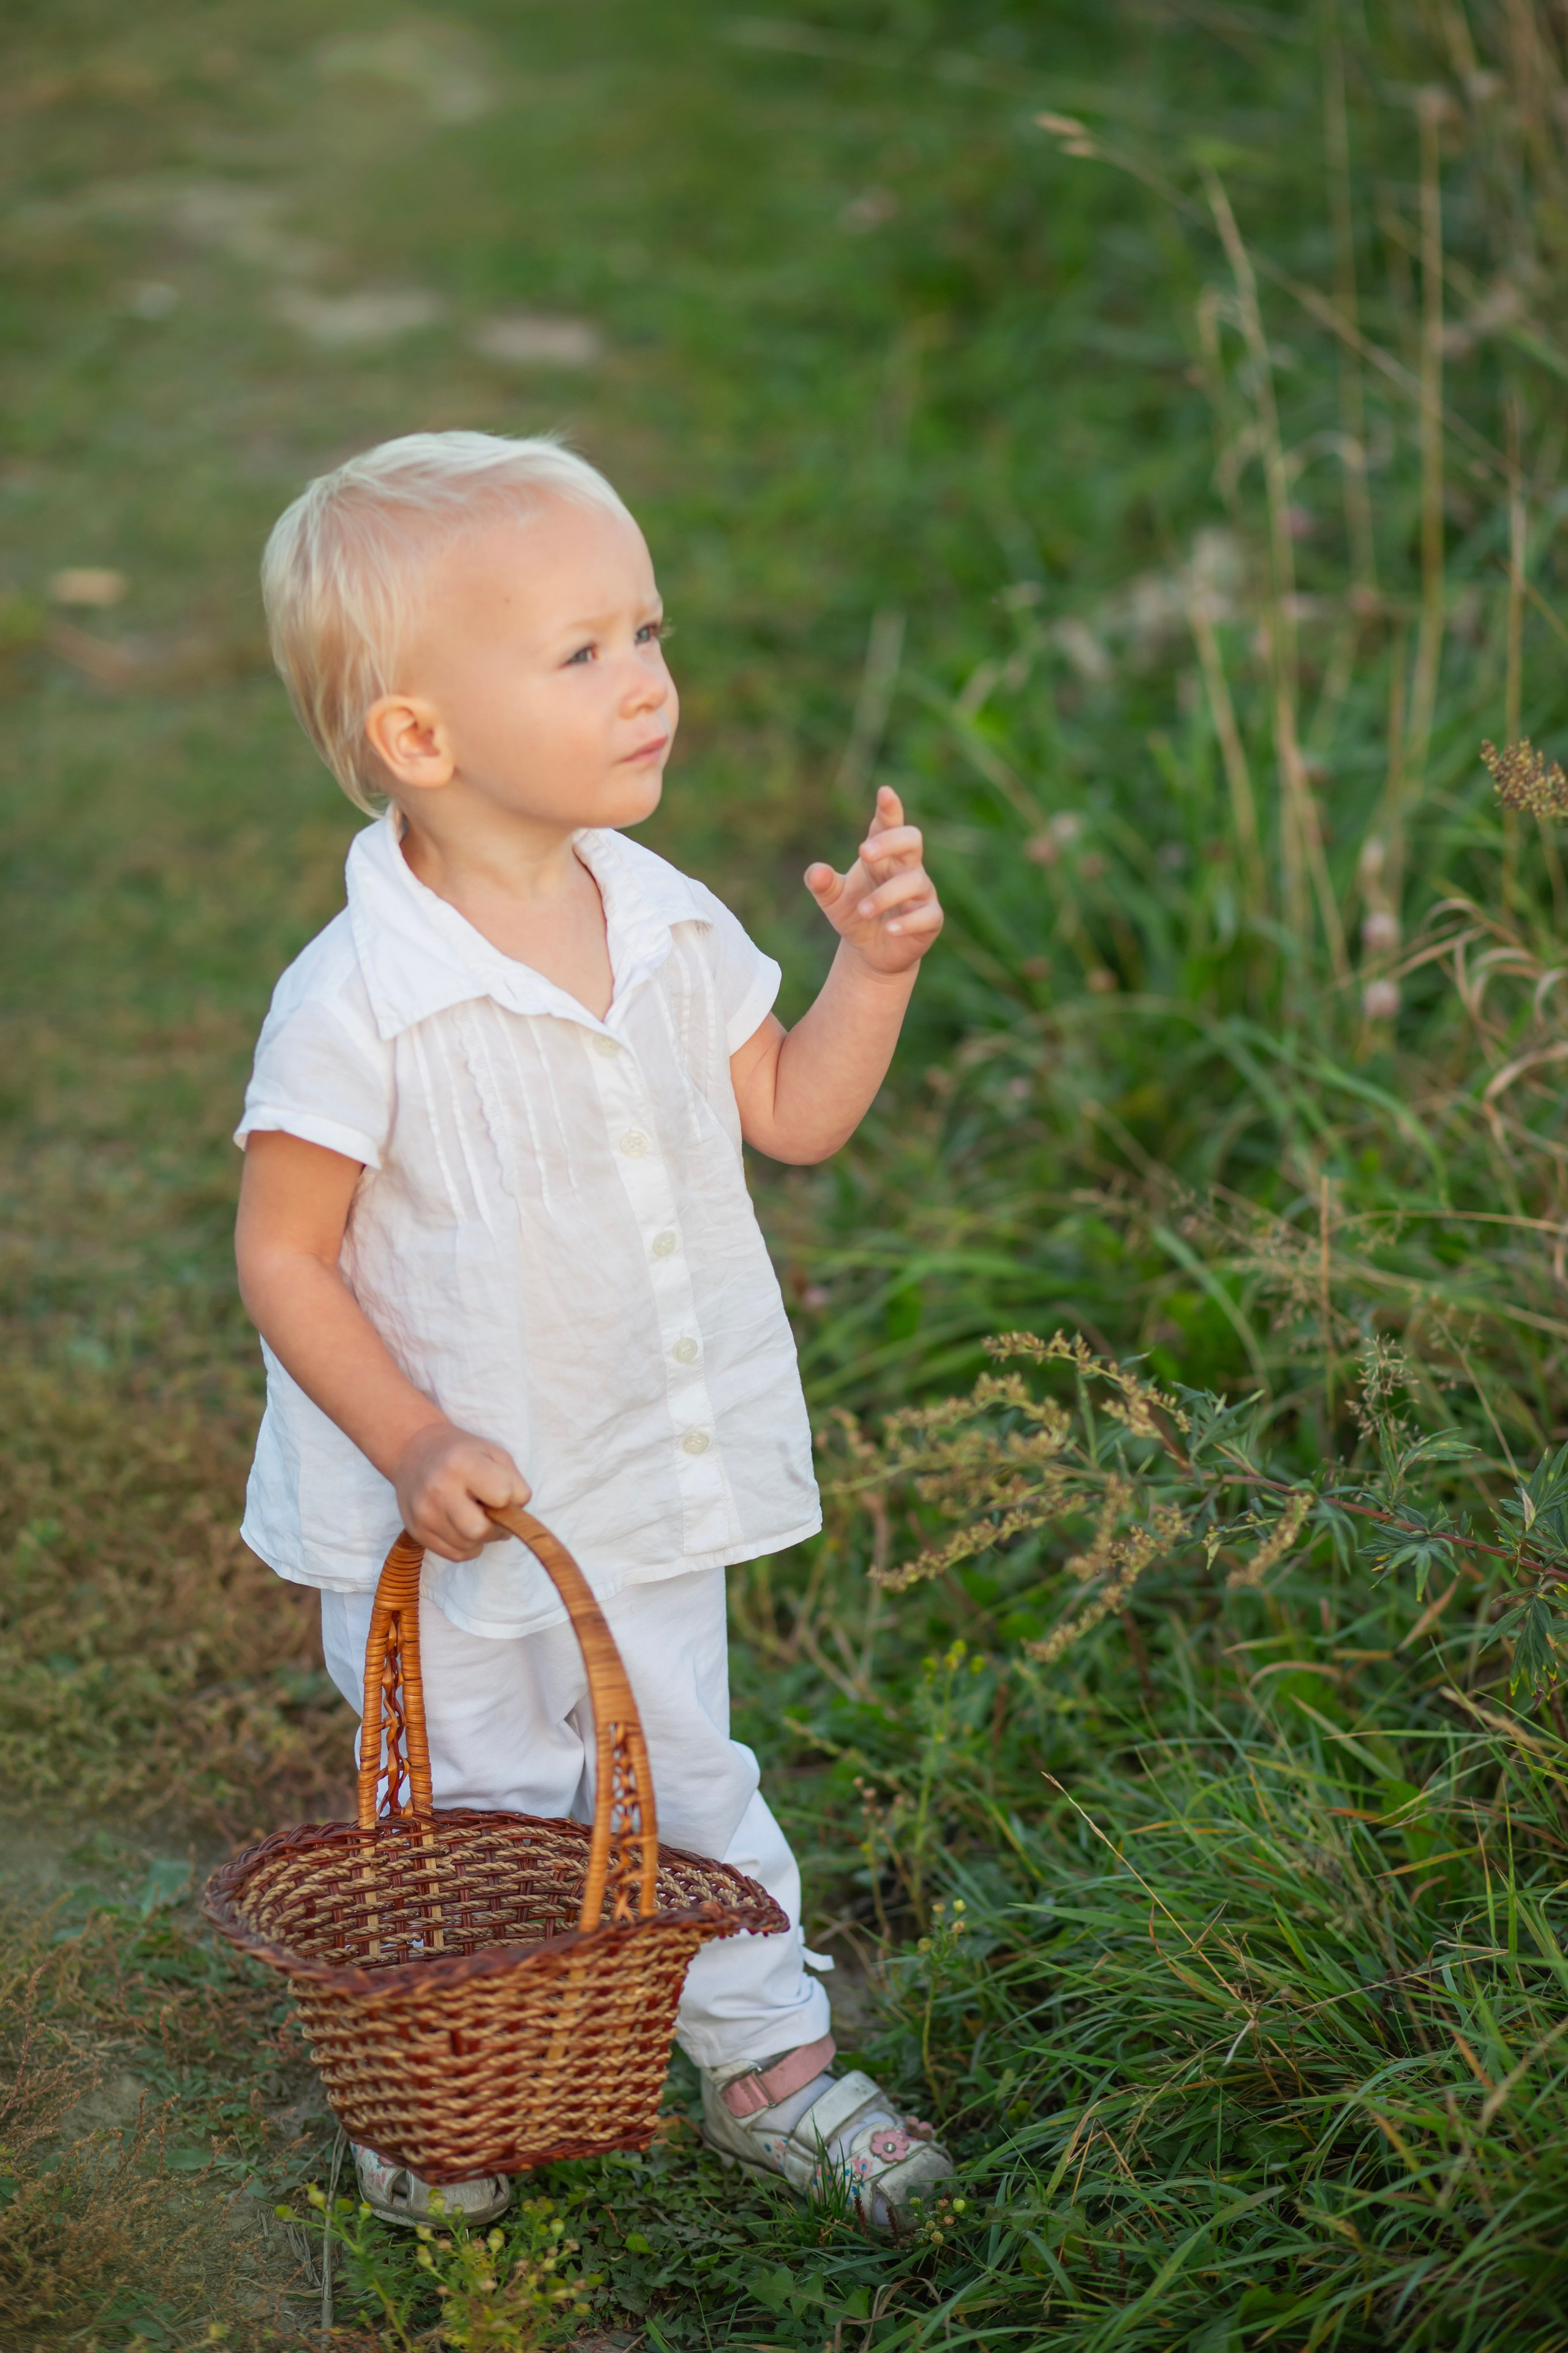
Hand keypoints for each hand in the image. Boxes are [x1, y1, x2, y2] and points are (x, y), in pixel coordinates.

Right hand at [393, 1420, 531, 1560]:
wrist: (413, 1451)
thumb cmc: (461, 1453)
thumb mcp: (493, 1453)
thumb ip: (514, 1482)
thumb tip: (518, 1516)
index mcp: (462, 1463)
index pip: (502, 1496)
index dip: (508, 1497)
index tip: (499, 1491)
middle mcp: (439, 1488)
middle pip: (480, 1531)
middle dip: (495, 1527)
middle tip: (493, 1515)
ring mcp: (424, 1513)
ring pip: (469, 1547)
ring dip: (480, 1538)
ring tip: (474, 1516)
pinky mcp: (416, 1531)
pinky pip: (455, 1555)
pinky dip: (465, 1546)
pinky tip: (461, 1526)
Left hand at [804, 787, 943, 976]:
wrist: (870, 952)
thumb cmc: (855, 914)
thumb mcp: (833, 900)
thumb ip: (823, 884)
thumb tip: (817, 871)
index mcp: (883, 856)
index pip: (889, 825)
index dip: (889, 809)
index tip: (884, 792)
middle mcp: (906, 868)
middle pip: (911, 840)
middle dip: (891, 842)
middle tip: (863, 852)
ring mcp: (921, 893)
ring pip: (915, 881)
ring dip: (886, 894)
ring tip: (862, 910)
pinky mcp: (930, 919)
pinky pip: (927, 915)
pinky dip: (907, 921)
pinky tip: (888, 928)